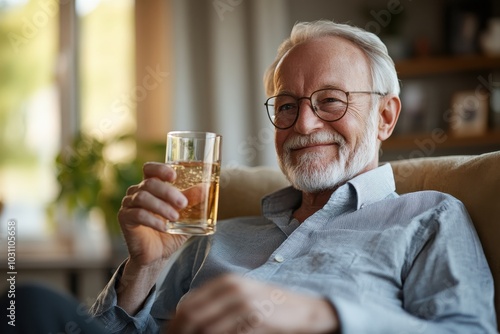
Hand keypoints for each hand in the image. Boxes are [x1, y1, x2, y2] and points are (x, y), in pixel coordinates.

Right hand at [118, 162, 189, 266]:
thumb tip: (205, 188)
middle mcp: (137, 192)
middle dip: (168, 192)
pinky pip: (137, 214)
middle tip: (182, 204)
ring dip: (161, 206)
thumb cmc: (170, 232)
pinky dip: (153, 220)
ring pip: (142, 197)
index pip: (150, 169)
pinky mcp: (125, 218)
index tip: (174, 176)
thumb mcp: (185, 216)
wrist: (157, 255)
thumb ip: (192, 201)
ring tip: (175, 218)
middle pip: (149, 183)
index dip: (160, 169)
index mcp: (151, 187)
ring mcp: (129, 204)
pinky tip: (164, 227)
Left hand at [167, 274, 338, 333]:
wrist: (304, 311)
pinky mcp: (256, 320)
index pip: (188, 306)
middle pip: (192, 317)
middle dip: (180, 333)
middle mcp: (233, 290)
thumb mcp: (240, 296)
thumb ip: (215, 303)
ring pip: (206, 328)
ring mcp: (245, 304)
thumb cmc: (270, 306)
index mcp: (225, 282)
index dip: (174, 326)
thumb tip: (184, 318)